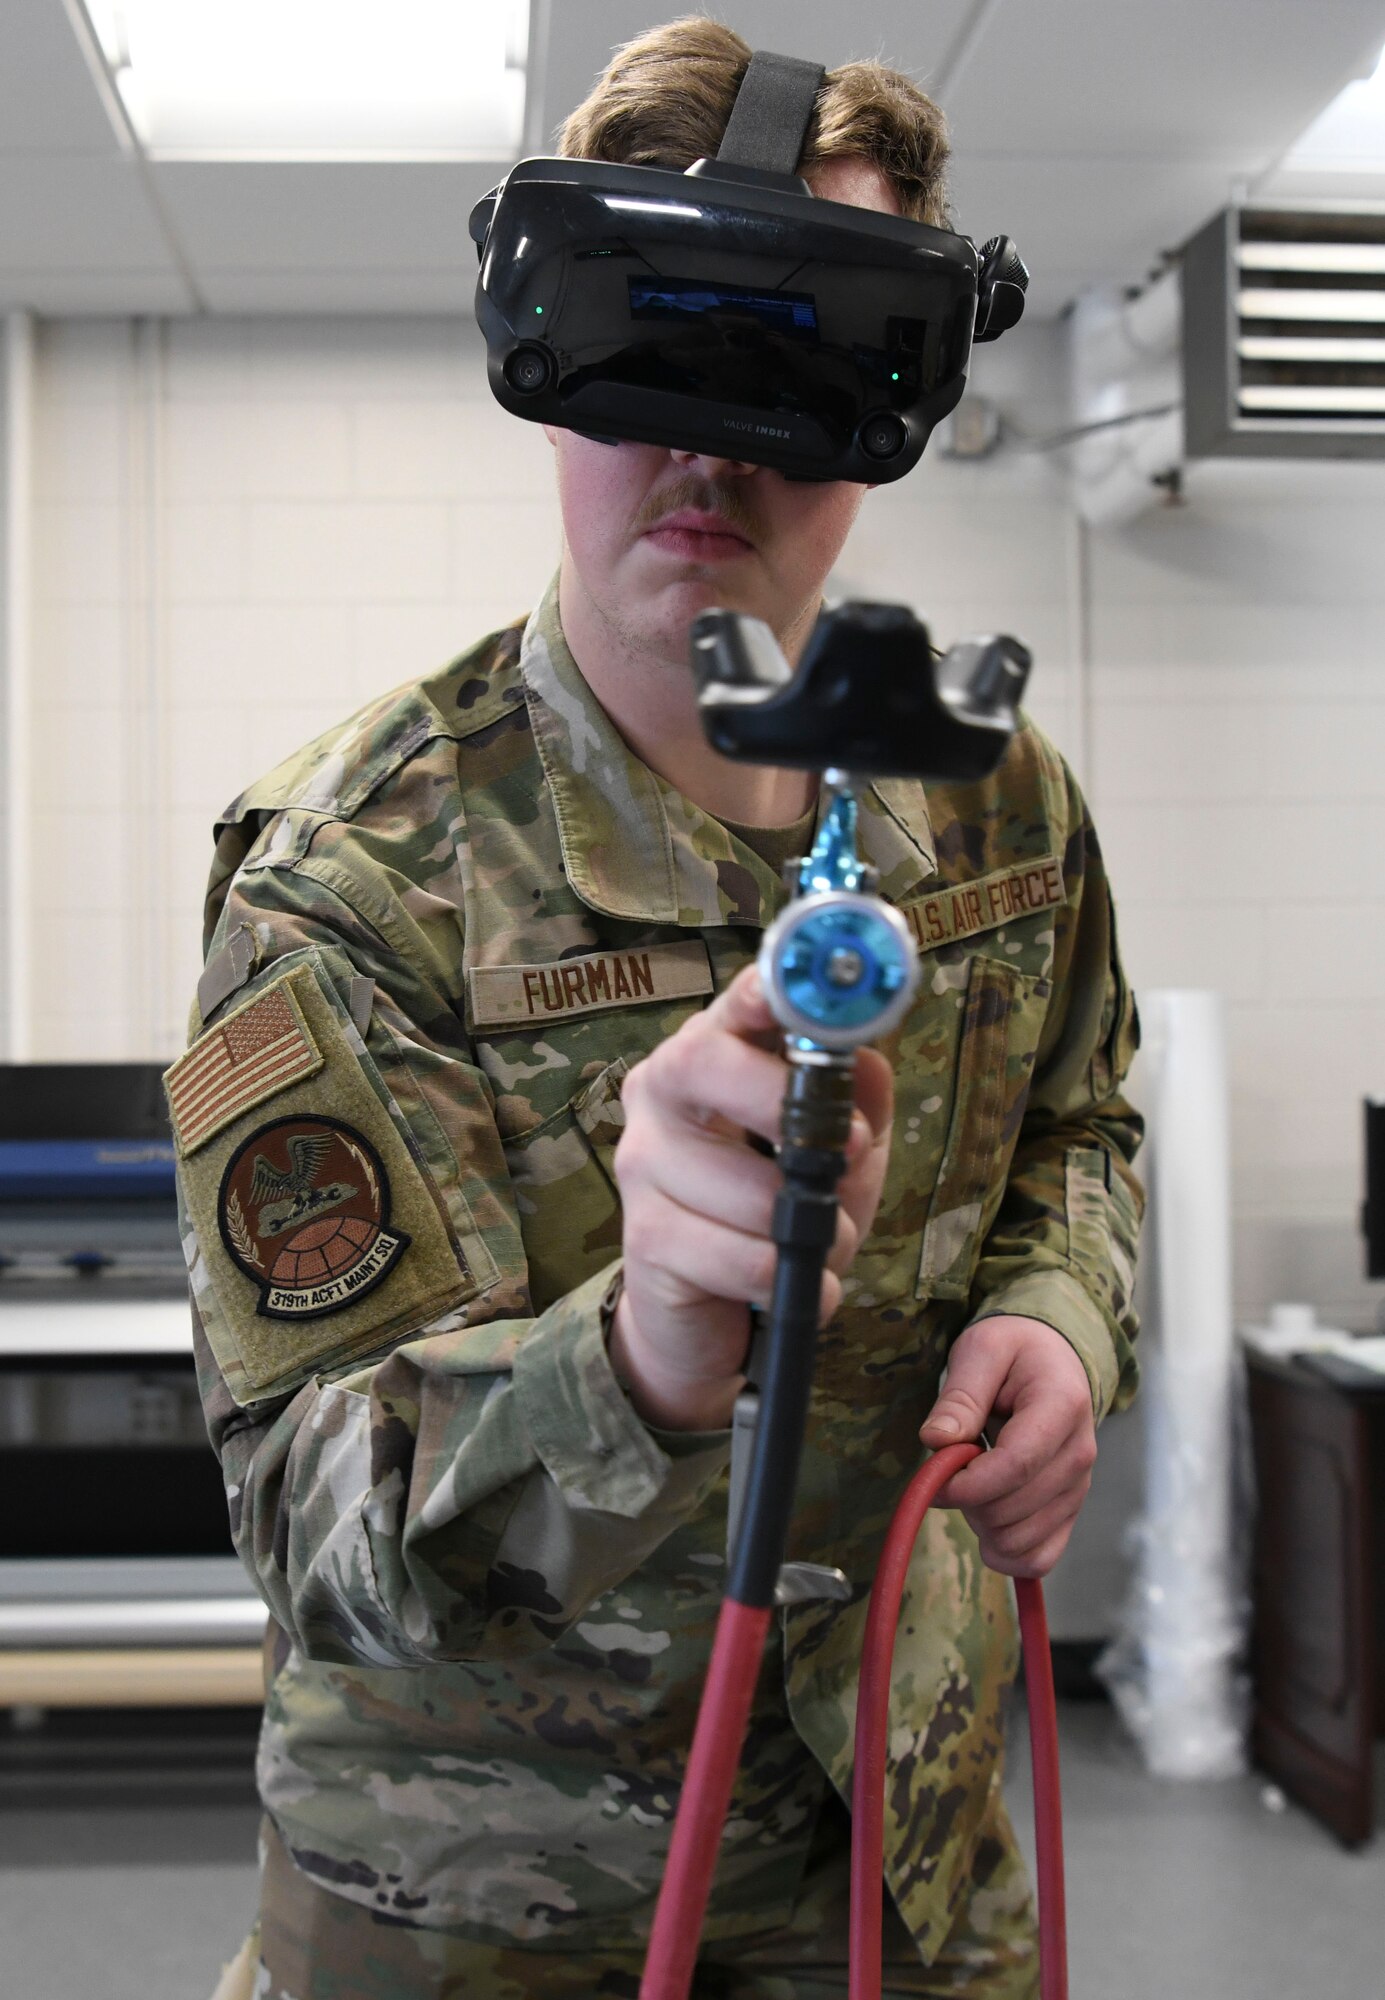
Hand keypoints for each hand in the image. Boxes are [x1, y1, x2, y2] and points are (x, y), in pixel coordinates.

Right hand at [610, 962, 893, 1430]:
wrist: (709, 1312)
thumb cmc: (773, 1211)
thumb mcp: (840, 1154)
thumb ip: (860, 1103)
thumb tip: (867, 1061)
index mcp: (710, 1055)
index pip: (733, 1004)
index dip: (767, 991)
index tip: (802, 992)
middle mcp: (660, 1095)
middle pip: (701, 1062)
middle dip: (780, 1102)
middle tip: (845, 1151)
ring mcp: (641, 1164)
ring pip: (745, 1185)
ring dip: (810, 1227)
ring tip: (817, 1243)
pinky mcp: (643, 1238)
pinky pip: (740, 1256)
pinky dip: (783, 1276)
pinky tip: (781, 1284)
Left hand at [918, 1314, 1096, 1576]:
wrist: (1053, 1360)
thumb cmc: (1013, 1350)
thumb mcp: (981, 1350)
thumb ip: (961, 1396)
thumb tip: (935, 1441)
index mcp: (1061, 1407)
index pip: (1016, 1466)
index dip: (967, 1484)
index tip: (934, 1479)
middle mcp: (1080, 1454)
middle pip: (1013, 1510)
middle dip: (968, 1500)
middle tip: (954, 1466)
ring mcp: (1079, 1488)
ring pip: (1021, 1542)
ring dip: (982, 1524)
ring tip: (974, 1483)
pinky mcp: (1070, 1511)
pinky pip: (1039, 1558)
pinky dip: (1005, 1552)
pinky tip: (986, 1523)